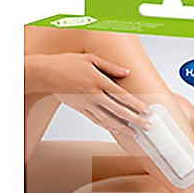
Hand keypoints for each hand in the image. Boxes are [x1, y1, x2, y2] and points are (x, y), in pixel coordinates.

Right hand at [25, 53, 150, 135]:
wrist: (46, 74)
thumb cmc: (67, 63)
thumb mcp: (90, 58)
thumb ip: (110, 67)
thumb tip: (127, 72)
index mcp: (98, 81)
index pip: (121, 95)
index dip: (135, 104)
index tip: (146, 111)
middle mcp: (94, 95)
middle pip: (119, 110)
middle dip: (135, 120)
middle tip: (147, 126)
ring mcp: (87, 104)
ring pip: (108, 119)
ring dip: (122, 127)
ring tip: (134, 133)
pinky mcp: (81, 110)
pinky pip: (97, 120)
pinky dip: (108, 126)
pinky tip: (116, 129)